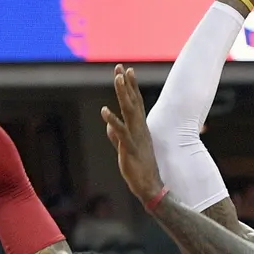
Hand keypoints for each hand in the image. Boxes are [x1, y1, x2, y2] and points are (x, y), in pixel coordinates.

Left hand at [102, 65, 164, 203]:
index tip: (127, 71)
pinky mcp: (130, 148)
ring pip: (129, 111)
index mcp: (140, 128)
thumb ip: (117, 137)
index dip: (131, 86)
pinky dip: (113, 121)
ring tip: (118, 79)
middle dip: (126, 84)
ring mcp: (136, 137)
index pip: (136, 103)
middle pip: (133, 102)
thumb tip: (109, 128)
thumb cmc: (139, 168)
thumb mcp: (125, 149)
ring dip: (124, 94)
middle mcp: (140, 129)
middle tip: (121, 67)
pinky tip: (104, 110)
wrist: (149, 186)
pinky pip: (121, 132)